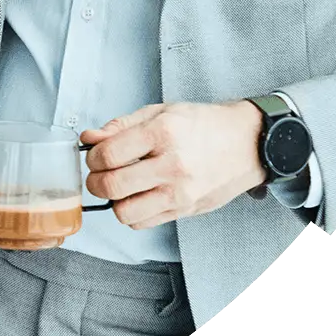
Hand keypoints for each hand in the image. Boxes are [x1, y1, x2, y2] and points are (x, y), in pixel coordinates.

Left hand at [80, 101, 265, 227]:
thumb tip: (89, 138)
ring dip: (112, 201)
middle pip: (112, 186)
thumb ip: (120, 126)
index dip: (92, 156)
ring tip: (118, 186)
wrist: (247, 143)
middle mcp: (173, 166)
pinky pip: (144, 223)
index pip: (109, 154)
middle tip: (98, 173)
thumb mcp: (160, 112)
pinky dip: (132, 213)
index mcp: (163, 133)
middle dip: (94, 181)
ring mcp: (181, 193)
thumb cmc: (203, 124)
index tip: (94, 154)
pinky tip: (136, 196)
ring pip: (125, 213)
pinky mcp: (186, 210)